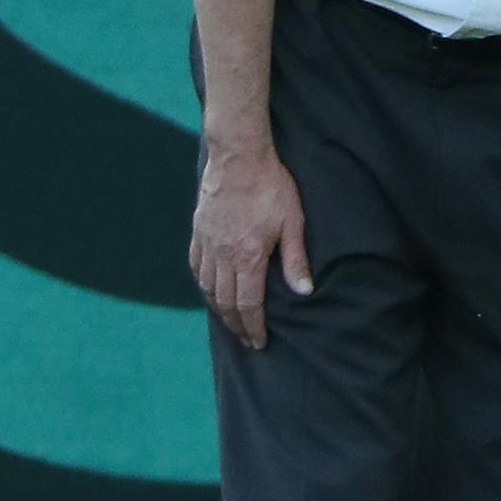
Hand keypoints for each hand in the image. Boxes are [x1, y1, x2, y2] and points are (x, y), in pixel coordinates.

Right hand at [188, 137, 310, 348]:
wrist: (239, 157)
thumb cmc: (271, 186)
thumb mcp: (292, 222)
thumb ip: (295, 259)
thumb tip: (304, 292)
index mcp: (248, 257)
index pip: (248, 304)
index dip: (253, 327)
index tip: (258, 342)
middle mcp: (223, 256)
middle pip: (225, 302)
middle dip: (236, 325)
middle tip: (245, 340)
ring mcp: (207, 244)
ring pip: (208, 287)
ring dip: (218, 309)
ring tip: (229, 321)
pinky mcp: (199, 231)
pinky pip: (196, 266)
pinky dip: (202, 284)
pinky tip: (208, 290)